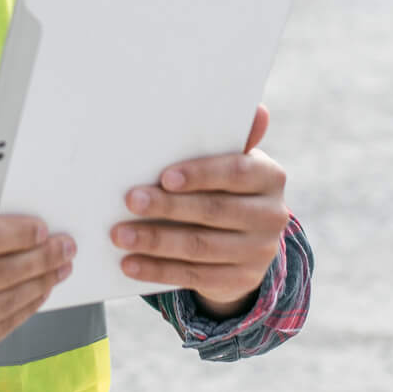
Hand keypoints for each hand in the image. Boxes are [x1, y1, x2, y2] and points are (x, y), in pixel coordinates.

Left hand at [112, 105, 287, 318]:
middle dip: (167, 207)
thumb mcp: (232, 163)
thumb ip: (233, 140)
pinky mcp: (241, 280)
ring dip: (155, 241)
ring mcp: (259, 252)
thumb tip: (258, 111)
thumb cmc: (226, 186)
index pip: (236, 172)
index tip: (164, 177)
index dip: (200, 174)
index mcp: (270, 177)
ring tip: (120, 234)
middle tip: (129, 201)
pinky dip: (158, 271)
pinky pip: (194, 277)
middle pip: (214, 210)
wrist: (246, 242)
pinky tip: (130, 264)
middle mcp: (272, 215)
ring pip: (200, 247)